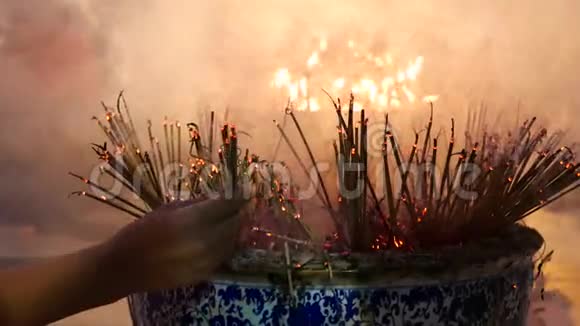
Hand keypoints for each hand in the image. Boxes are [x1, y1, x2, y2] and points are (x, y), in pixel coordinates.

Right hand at [101, 199, 245, 292]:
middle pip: (234, 223)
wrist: (123, 267)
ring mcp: (205, 261)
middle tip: (239, 205)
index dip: (238, 197)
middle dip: (238, 213)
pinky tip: (220, 239)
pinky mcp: (202, 275)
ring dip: (234, 229)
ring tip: (231, 220)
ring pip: (232, 242)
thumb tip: (218, 197)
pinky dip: (225, 246)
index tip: (244, 192)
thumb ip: (195, 203)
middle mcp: (203, 241)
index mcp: (192, 220)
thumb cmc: (141, 231)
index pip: (227, 205)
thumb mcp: (167, 209)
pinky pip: (222, 257)